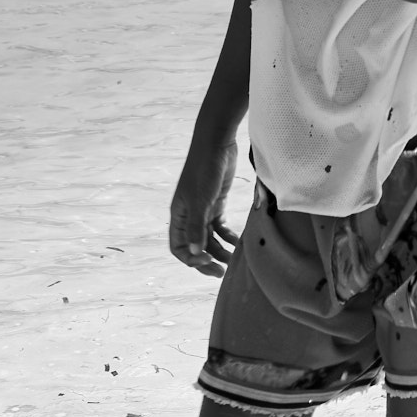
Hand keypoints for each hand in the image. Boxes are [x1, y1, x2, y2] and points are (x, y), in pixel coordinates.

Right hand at [169, 139, 239, 276]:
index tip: (207, 263)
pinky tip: (238, 242)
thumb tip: (194, 254)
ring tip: (234, 260)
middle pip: (194, 246)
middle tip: (222, 272)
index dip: (191, 259)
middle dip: (206, 260)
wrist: (217, 143)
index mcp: (178, 216)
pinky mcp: (216, 202)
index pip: (178, 247)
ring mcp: (203, 209)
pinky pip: (220, 226)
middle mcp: (189, 215)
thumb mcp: (201, 200)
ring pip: (209, 238)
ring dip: (219, 250)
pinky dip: (228, 235)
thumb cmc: (204, 169)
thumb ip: (196, 227)